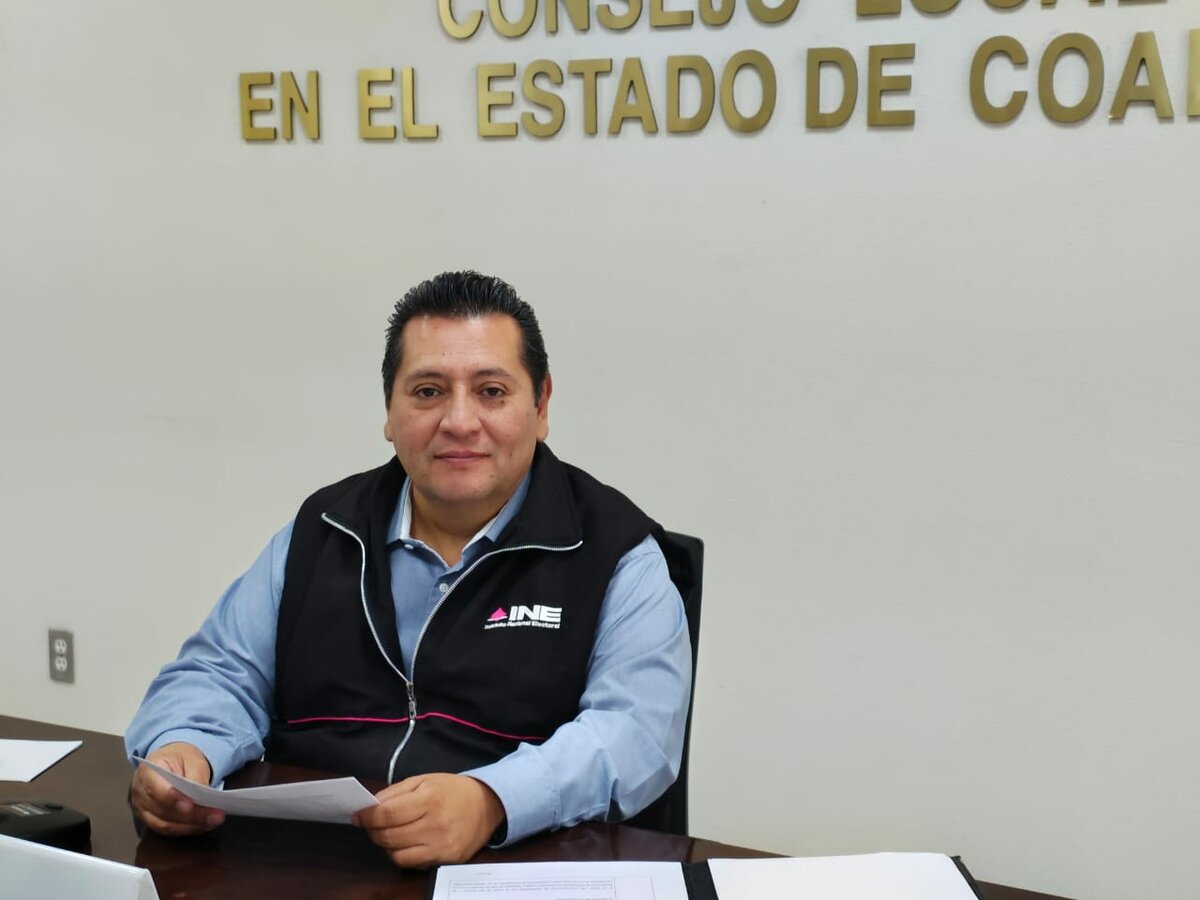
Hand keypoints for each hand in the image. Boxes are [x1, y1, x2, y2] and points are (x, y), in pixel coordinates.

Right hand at [129, 742, 224, 836]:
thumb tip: (204, 797)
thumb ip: (197, 776)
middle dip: (190, 815)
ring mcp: (143, 809)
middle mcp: (140, 793)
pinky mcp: (151, 820)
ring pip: (165, 824)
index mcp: (147, 771)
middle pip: (162, 810)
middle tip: (214, 815)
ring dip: (190, 826)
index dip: (172, 798)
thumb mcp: (192, 759)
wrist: (170, 762)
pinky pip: (168, 830)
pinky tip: (203, 826)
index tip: (190, 804)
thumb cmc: (179, 759)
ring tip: (213, 822)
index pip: (155, 788)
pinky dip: (186, 829)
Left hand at [354, 773, 505, 867]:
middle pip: (389, 837)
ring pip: (397, 855)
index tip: (358, 816)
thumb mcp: (424, 780)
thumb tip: (370, 807)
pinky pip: (413, 864)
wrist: (487, 804)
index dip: (367, 817)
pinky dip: (403, 855)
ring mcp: (441, 845)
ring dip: (387, 846)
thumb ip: (395, 793)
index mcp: (429, 799)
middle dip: (373, 832)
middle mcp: (435, 824)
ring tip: (391, 834)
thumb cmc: (451, 790)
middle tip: (371, 825)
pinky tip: (408, 843)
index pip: (387, 814)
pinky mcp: (446, 859)